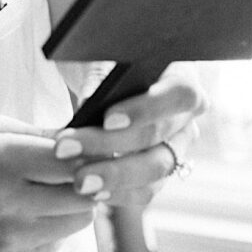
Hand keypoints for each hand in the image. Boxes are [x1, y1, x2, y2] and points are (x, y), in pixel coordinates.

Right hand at [0, 115, 97, 251]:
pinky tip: (26, 217)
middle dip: (84, 182)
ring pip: (78, 222)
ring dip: (70, 207)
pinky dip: (51, 229)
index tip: (86, 152)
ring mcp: (11, 239)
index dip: (86, 156)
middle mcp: (6, 203)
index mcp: (0, 161)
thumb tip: (88, 138)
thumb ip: (41, 133)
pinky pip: (58, 244)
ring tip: (44, 195)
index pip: (71, 162)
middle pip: (84, 197)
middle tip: (69, 174)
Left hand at [50, 65, 206, 207]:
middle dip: (110, 145)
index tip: (107, 118)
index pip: (180, 95)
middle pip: (159, 137)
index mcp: (181, 80)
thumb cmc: (103, 62)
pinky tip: (92, 192)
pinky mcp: (157, 175)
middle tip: (67, 148)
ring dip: (114, 177)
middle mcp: (185, 119)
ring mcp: (175, 150)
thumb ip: (99, 76)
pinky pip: (146, 191)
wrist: (99, 82)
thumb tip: (91, 101)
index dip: (146, 109)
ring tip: (78, 179)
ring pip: (155, 170)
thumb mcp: (99, 58)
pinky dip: (118, 193)